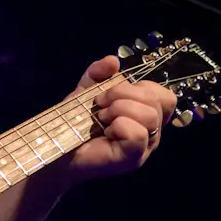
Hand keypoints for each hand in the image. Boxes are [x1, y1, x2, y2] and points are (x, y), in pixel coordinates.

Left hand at [60, 55, 177, 184]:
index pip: (164, 95)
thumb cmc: (74, 121)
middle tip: (100, 104)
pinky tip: (105, 132)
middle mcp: (151, 131)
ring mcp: (144, 147)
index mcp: (146, 114)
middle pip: (157, 101)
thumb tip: (113, 61)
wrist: (55, 146)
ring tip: (101, 118)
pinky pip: (138, 134)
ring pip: (150, 116)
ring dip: (119, 109)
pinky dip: (119, 126)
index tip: (111, 92)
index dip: (140, 87)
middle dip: (123, 94)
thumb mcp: (86, 91)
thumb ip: (98, 73)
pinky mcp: (132, 158)